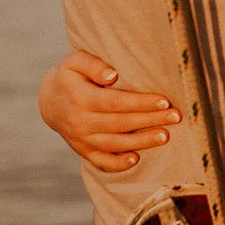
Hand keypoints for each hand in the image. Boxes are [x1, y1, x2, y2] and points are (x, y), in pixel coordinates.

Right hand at [37, 50, 180, 173]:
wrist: (48, 100)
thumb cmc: (70, 75)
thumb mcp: (75, 61)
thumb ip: (93, 64)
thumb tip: (113, 75)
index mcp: (80, 98)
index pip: (115, 102)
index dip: (141, 103)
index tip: (164, 101)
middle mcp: (80, 122)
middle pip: (120, 123)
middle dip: (150, 120)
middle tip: (176, 117)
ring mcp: (80, 139)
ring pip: (115, 144)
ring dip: (142, 142)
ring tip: (166, 136)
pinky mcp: (83, 150)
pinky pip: (101, 161)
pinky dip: (118, 164)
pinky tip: (136, 159)